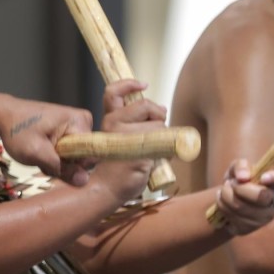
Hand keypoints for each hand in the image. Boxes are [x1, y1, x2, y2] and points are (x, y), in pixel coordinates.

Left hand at [0, 99, 95, 184]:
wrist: (3, 115)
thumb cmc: (18, 131)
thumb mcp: (37, 153)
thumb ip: (62, 168)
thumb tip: (84, 181)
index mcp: (80, 121)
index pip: (91, 153)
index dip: (75, 165)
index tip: (55, 164)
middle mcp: (83, 120)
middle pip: (83, 155)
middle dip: (64, 163)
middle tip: (43, 159)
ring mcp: (76, 124)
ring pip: (74, 155)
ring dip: (57, 161)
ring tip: (40, 155)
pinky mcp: (68, 129)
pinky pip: (68, 150)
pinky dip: (54, 156)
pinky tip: (42, 152)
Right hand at [93, 78, 166, 202]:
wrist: (108, 189)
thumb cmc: (117, 167)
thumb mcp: (121, 139)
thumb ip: (136, 122)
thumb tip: (162, 109)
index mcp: (109, 119)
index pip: (113, 92)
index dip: (129, 84)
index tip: (143, 84)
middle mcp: (113, 122)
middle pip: (147, 105)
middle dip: (158, 115)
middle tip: (155, 133)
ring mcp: (125, 134)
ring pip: (160, 123)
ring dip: (163, 137)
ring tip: (150, 153)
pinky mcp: (138, 145)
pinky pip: (164, 139)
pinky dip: (166, 149)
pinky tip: (153, 160)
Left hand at [211, 160, 273, 235]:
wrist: (229, 198)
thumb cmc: (240, 178)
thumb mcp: (239, 166)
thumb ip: (241, 165)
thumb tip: (243, 177)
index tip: (263, 177)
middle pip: (261, 196)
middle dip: (240, 188)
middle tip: (231, 182)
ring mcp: (265, 217)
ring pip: (242, 207)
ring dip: (226, 195)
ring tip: (224, 188)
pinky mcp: (250, 228)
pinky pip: (233, 217)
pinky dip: (222, 205)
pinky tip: (223, 200)